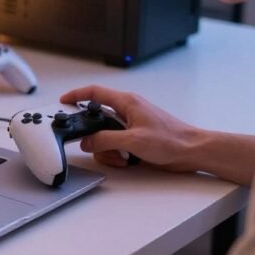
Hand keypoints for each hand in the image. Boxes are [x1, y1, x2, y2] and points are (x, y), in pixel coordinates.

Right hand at [60, 85, 199, 172]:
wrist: (191, 151)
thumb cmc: (171, 139)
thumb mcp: (133, 140)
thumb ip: (105, 139)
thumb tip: (87, 142)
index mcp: (127, 103)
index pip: (95, 93)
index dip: (77, 95)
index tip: (63, 101)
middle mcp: (127, 112)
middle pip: (97, 120)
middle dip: (93, 137)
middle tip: (91, 145)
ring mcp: (131, 126)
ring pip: (104, 136)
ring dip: (107, 150)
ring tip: (121, 157)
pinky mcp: (135, 139)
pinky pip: (115, 145)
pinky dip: (116, 155)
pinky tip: (128, 161)